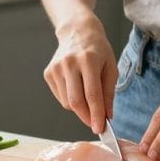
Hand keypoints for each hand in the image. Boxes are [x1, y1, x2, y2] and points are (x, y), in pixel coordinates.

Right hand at [43, 16, 117, 134]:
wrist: (77, 31)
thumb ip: (109, 93)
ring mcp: (56, 68)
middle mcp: (69, 63)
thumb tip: (107, 116)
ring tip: (88, 97)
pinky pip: (60, 97)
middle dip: (86, 117)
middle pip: (76, 101)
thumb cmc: (98, 50)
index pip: (92, 94)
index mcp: (88, 60)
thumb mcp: (110, 67)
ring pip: (67, 102)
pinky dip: (70, 100)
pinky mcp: (48, 73)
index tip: (100, 129)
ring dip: (80, 108)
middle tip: (95, 124)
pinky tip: (76, 87)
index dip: (96, 114)